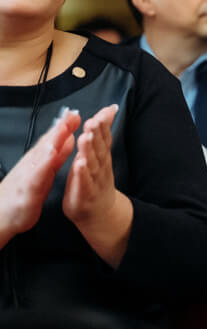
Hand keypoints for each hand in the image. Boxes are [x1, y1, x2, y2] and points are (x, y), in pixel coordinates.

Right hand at [0, 108, 79, 245]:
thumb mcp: (45, 171)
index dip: (65, 127)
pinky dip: (44, 163)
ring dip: (52, 141)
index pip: (53, 140)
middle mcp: (33, 164)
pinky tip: (51, 154)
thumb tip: (68, 137)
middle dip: (61, 128)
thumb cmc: (25, 191)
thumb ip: (57, 155)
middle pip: (48, 143)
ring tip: (63, 128)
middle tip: (73, 114)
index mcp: (40, 160)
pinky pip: (37, 175)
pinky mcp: (27, 189)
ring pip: (41, 155)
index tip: (77, 113)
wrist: (2, 215)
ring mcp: (29, 175)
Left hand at [62, 105, 121, 228]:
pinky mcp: (85, 193)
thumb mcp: (100, 156)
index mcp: (102, 157)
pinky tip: (79, 164)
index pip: (104, 137)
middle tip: (94, 120)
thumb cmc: (96, 182)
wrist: (102, 213)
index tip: (106, 111)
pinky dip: (82, 173)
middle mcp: (101, 166)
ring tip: (86, 137)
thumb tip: (106, 113)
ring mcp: (94, 180)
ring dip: (89, 150)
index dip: (105, 124)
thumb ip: (101, 136)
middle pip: (99, 148)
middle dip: (97, 134)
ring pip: (92, 163)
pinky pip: (83, 182)